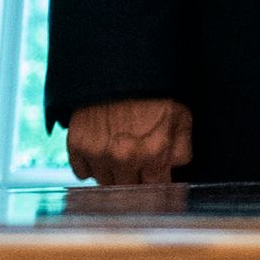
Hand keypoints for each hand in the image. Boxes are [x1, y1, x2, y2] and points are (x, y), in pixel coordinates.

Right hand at [65, 96, 193, 184]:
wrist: (119, 68)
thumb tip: (176, 168)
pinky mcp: (77, 146)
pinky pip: (82, 172)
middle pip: (129, 191)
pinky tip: (100, 153)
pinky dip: (90, 167)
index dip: (159, 190)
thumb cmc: (153, 92)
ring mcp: (98, 154)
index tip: (158, 189)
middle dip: (136, 182)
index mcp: (153, 153)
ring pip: (105, 183)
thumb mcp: (180, 116)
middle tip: (138, 169)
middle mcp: (125, 158)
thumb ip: (181, 148)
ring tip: (119, 157)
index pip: (157, 190)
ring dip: (113, 175)